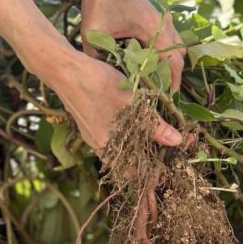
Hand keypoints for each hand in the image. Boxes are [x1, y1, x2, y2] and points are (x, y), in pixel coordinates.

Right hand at [32, 45, 182, 156]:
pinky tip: (142, 122)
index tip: (177, 154)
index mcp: (109, 149)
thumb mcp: (132, 103)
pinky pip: (116, 138)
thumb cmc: (98, 84)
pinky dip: (131, 135)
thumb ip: (154, 126)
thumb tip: (177, 142)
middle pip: (133, 163)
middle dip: (155, 154)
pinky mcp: (92, 126)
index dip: (158, 168)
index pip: (138, 174)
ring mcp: (95, 137)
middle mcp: (101, 148)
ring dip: (144, 144)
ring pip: (125, 150)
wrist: (64, 69)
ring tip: (163, 132)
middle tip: (177, 140)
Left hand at [80, 0, 185, 91]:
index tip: (165, 99)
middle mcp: (164, 24)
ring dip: (169, 64)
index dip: (171, 82)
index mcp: (152, 28)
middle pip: (178, 57)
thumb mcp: (92, 30)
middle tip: (161, 95)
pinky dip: (165, 53)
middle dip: (172, 77)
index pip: (171, 62)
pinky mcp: (160, 16)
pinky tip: (150, 63)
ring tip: (157, 82)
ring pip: (176, 48)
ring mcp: (165, 18)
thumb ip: (96, 56)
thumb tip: (98, 78)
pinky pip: (170, 39)